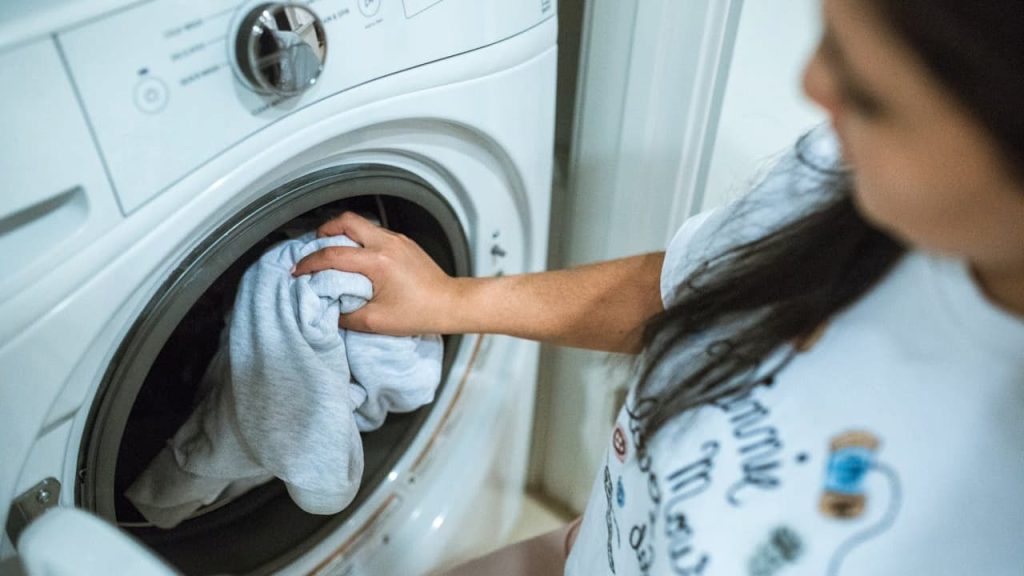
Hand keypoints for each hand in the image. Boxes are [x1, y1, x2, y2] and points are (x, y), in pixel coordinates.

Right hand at [292, 211, 459, 334]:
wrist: (450, 304)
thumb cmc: (420, 313)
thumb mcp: (376, 322)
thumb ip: (346, 315)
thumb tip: (329, 309)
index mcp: (377, 262)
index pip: (333, 254)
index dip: (310, 262)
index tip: (299, 271)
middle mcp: (387, 243)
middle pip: (345, 221)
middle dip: (324, 231)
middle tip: (314, 248)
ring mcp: (397, 240)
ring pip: (361, 224)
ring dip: (343, 234)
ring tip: (333, 252)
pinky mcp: (404, 243)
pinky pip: (375, 233)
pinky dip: (360, 240)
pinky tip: (358, 258)